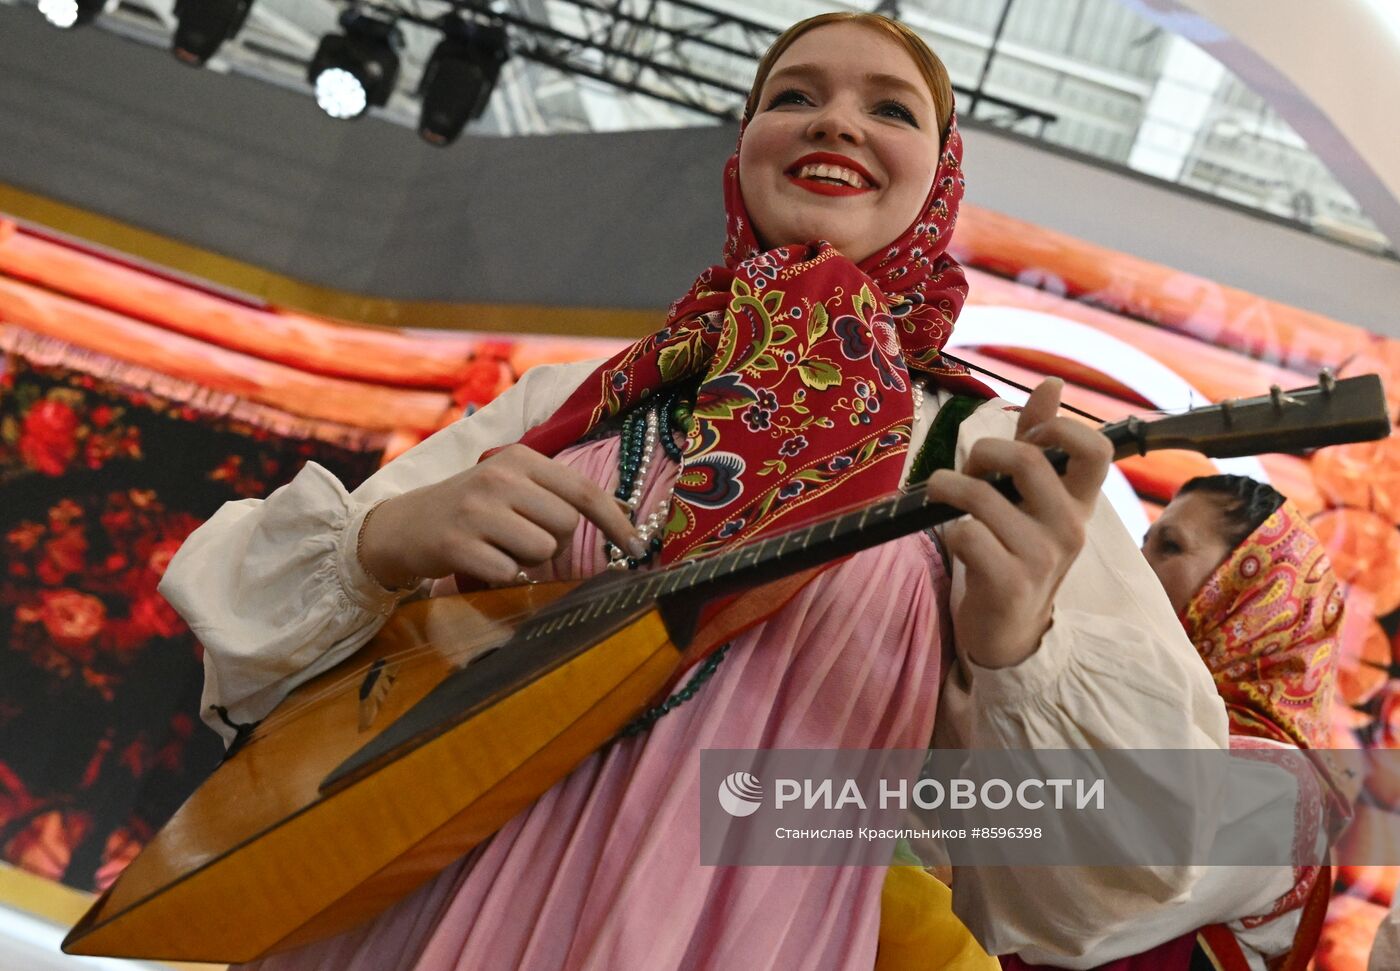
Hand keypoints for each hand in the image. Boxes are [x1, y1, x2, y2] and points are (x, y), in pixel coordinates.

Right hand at [359, 445, 645, 588]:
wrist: (402, 525)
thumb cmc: (471, 509)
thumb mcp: (510, 486)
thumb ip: (556, 495)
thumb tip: (621, 519)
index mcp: (519, 459)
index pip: (583, 490)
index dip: (615, 521)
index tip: (637, 547)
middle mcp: (499, 478)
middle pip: (566, 526)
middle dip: (555, 543)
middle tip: (523, 539)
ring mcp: (476, 510)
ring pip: (542, 550)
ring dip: (529, 561)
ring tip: (501, 548)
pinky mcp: (457, 543)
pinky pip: (509, 572)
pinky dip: (502, 575)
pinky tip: (481, 562)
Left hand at [925, 379, 1111, 668]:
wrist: (1010, 632)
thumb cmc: (1016, 552)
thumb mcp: (1032, 499)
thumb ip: (1037, 442)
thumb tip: (1052, 383)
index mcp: (1080, 503)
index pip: (1097, 449)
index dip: (1057, 426)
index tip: (1026, 436)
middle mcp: (1069, 528)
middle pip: (1030, 460)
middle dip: (984, 452)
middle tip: (969, 472)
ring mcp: (1041, 558)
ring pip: (983, 497)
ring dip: (948, 488)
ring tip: (942, 496)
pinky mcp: (1009, 584)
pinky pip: (966, 535)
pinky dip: (948, 531)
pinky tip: (954, 541)